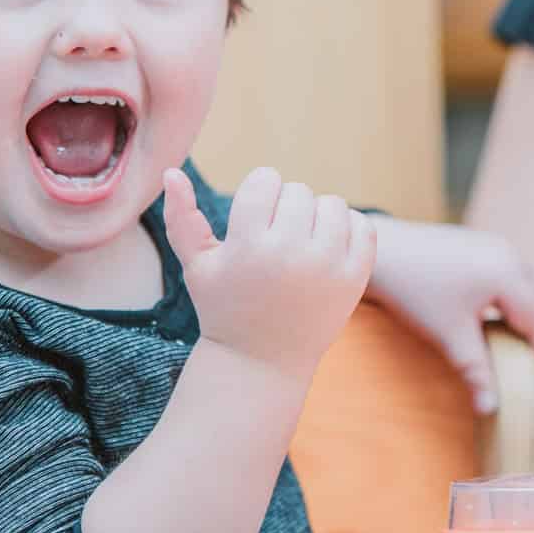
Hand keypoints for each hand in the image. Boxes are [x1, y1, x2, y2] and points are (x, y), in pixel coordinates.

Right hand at [163, 167, 374, 383]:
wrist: (262, 361)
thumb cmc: (225, 307)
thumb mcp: (197, 266)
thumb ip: (180, 218)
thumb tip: (171, 171)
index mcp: (250, 246)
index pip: (265, 180)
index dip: (258, 194)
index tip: (253, 219)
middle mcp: (291, 254)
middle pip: (299, 191)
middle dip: (285, 208)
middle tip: (274, 238)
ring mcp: (328, 267)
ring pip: (332, 204)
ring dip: (316, 217)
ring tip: (299, 243)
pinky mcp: (355, 280)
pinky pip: (363, 227)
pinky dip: (348, 230)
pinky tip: (326, 249)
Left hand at [366, 219, 533, 414]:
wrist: (379, 253)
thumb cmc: (414, 292)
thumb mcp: (449, 335)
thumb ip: (477, 372)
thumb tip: (491, 410)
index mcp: (509, 276)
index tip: (532, 382)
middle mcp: (510, 256)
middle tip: (524, 370)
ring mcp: (496, 246)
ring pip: (526, 290)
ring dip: (523, 319)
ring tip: (509, 348)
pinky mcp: (482, 244)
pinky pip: (510, 277)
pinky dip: (509, 302)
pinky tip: (491, 321)